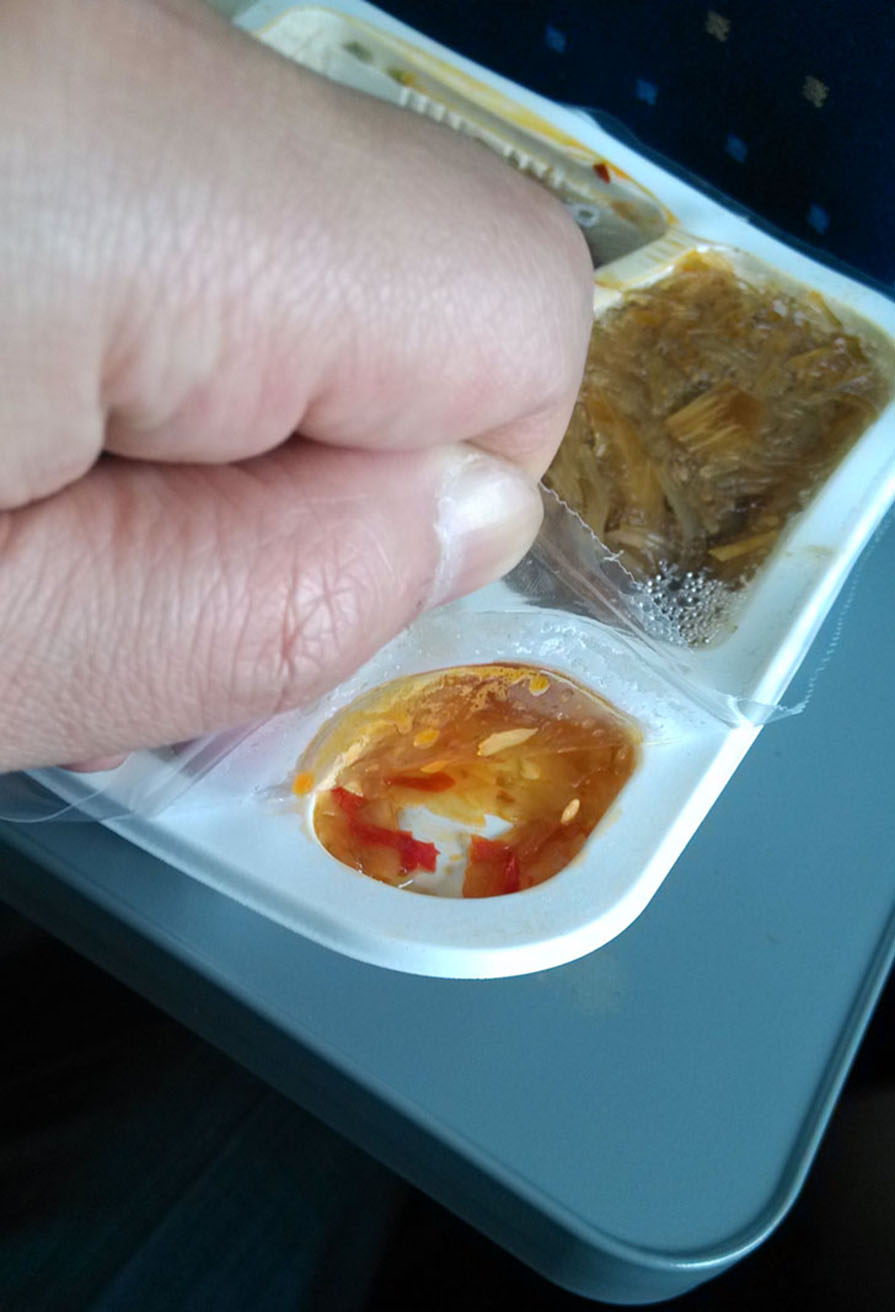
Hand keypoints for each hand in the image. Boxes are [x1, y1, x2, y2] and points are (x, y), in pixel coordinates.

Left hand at [0, 0, 590, 771]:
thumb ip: (254, 608)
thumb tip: (459, 525)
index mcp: (141, 173)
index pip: (515, 305)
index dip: (444, 485)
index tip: (268, 568)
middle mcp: (117, 27)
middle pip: (420, 247)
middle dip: (330, 436)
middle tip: (122, 538)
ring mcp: (71, 21)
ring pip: (300, 225)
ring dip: (220, 383)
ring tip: (36, 469)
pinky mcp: (38, 51)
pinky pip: (189, 192)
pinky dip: (141, 312)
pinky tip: (18, 382)